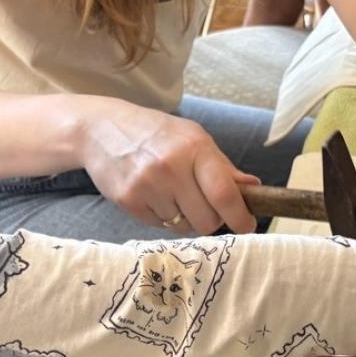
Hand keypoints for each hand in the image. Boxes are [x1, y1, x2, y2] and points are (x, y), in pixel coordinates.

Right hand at [78, 99, 258, 233]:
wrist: (101, 129)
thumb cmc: (155, 133)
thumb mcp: (193, 138)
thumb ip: (223, 166)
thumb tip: (254, 188)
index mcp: (194, 148)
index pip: (225, 194)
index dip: (240, 217)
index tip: (247, 226)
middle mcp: (171, 167)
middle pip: (207, 220)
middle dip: (211, 219)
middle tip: (204, 205)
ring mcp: (148, 186)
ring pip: (183, 227)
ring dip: (185, 217)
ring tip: (172, 193)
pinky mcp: (128, 201)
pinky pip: (160, 226)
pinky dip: (162, 217)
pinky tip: (154, 195)